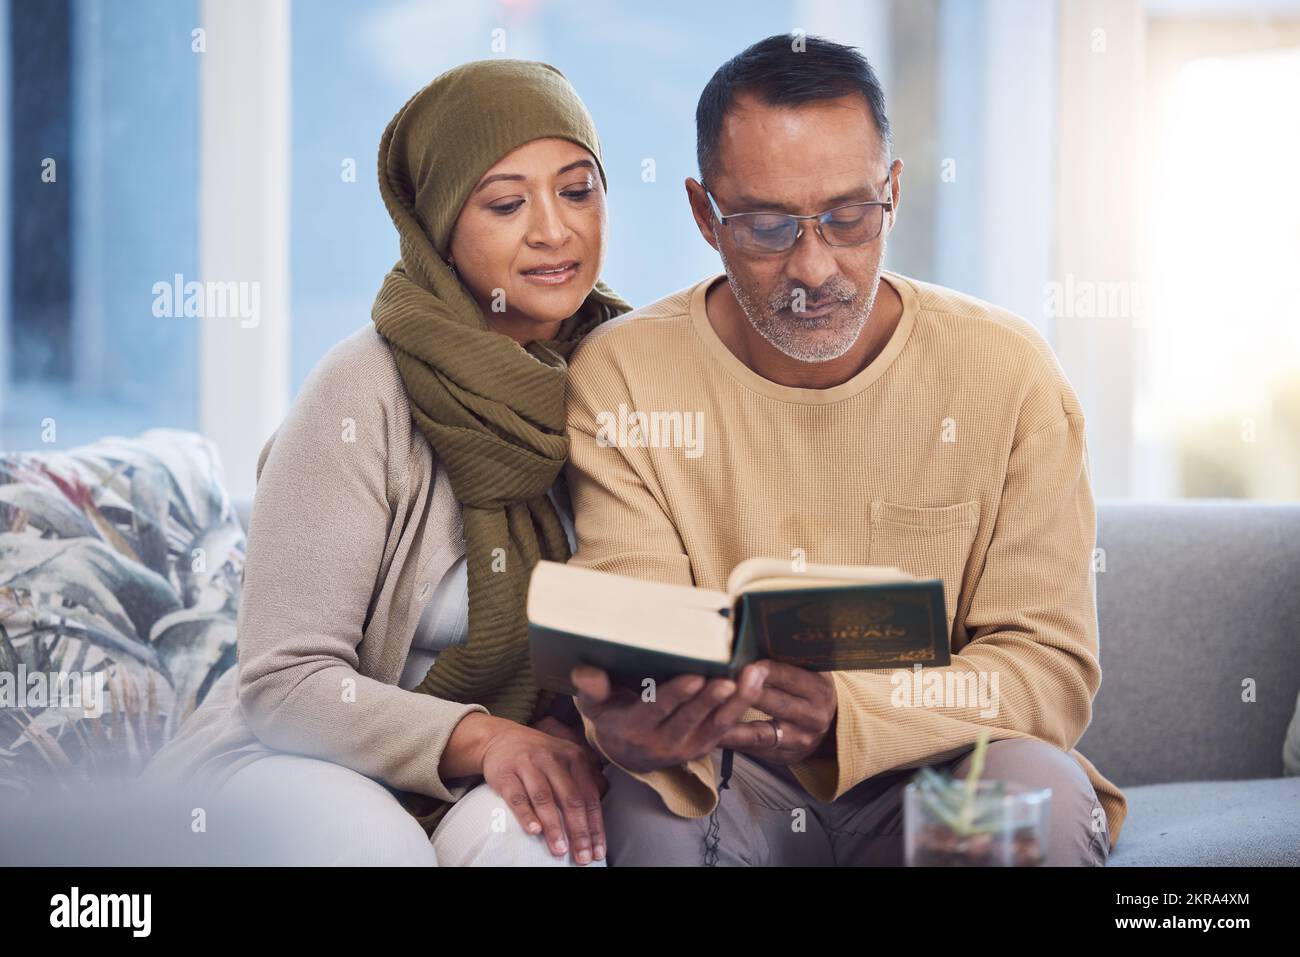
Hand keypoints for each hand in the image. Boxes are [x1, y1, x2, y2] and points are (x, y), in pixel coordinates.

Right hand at [477, 719, 608, 864]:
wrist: (502, 738)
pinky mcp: (506, 773)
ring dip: (554, 827)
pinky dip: (526, 815)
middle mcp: (554, 759)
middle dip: (579, 832)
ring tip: (560, 850)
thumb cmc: (540, 757)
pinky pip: (518, 797)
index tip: (597, 852)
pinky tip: (534, 831)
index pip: (590, 797)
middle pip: (571, 799)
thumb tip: (602, 808)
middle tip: (582, 857)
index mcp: (575, 758)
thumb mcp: (567, 758)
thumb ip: (586, 779)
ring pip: (545, 799)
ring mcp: (529, 765)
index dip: (595, 827)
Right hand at [571, 663, 766, 773]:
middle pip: (691, 719)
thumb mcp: (593, 706)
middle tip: (729, 680)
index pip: (656, 710)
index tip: (694, 678)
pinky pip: (727, 728)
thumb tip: (586, 671)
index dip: (676, 695)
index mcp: (635, 727)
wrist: (627, 753)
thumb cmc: (611, 716)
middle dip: (711, 699)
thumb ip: (590, 688)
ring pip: (716, 725)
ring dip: (736, 702)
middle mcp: (663, 741)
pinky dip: (743, 707)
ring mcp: (687, 746)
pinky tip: (756, 683)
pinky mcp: (704, 746)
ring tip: (753, 677)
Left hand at [717, 661, 837, 764]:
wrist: (821, 727)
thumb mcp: (802, 671)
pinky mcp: (784, 755)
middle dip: (742, 693)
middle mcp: (814, 715)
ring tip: (707, 709)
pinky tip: (710, 732)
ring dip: (731, 718)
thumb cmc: (802, 689)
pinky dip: (731, 738)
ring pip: (760, 729)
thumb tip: (743, 642)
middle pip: (774, 702)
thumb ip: (779, 660)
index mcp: (818, 686)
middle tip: (716, 683)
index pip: (788, 675)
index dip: (761, 670)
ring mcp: (800, 739)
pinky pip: (752, 746)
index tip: (738, 663)